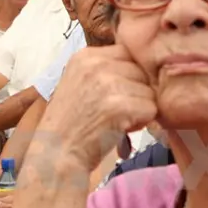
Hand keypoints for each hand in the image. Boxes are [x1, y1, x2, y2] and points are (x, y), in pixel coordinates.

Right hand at [41, 45, 156, 172]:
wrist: (55, 154)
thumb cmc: (69, 124)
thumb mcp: (79, 83)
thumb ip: (105, 70)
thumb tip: (141, 66)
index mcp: (85, 56)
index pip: (128, 53)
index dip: (129, 76)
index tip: (114, 94)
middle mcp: (96, 63)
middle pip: (142, 71)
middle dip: (136, 92)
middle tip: (114, 111)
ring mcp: (108, 83)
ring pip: (150, 91)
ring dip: (139, 109)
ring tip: (115, 120)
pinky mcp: (120, 105)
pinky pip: (151, 109)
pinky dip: (141, 123)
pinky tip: (119, 129)